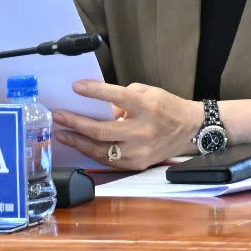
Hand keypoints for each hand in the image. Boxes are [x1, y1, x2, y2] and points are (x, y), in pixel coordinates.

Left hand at [53, 80, 203, 168]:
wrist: (191, 129)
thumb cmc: (167, 107)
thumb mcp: (149, 93)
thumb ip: (122, 99)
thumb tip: (99, 108)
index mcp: (148, 106)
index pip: (117, 97)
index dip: (95, 91)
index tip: (76, 87)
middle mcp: (143, 129)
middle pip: (101, 129)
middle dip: (75, 122)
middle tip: (58, 116)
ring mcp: (140, 149)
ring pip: (100, 149)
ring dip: (77, 141)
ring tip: (62, 134)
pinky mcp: (138, 163)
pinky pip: (108, 160)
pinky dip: (92, 152)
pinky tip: (81, 145)